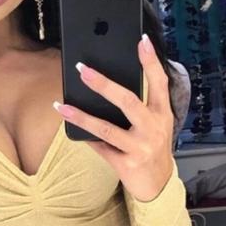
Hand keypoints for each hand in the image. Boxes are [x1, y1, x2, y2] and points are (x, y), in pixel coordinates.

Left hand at [53, 34, 174, 201]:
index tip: (141, 40)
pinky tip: (71, 127)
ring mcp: (140, 148)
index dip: (151, 61)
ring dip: (81, 115)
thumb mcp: (156, 125)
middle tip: (83, 69)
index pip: (159, 82)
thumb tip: (107, 85)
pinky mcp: (127, 164)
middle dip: (104, 84)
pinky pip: (100, 147)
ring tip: (63, 106)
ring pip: (106, 128)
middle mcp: (153, 129)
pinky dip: (86, 136)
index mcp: (162, 114)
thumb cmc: (152, 148)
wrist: (158, 185)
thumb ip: (142, 106)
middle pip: (128, 101)